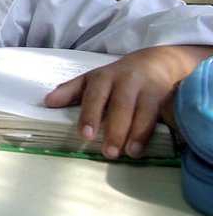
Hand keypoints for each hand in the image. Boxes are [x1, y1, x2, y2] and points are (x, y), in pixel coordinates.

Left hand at [45, 45, 210, 158]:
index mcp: (104, 78)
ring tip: (130, 153)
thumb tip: (48, 102)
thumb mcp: (92, 79)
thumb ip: (71, 91)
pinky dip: (158, 130)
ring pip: (144, 111)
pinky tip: (151, 146)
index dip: (90, 114)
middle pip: (121, 105)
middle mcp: (127, 81)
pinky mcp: (167, 97)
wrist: (155, 63)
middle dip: (115, 129)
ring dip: (137, 133)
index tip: (86, 135)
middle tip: (109, 152)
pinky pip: (164, 114)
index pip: (95, 95)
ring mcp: (148, 89)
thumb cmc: (117, 77)